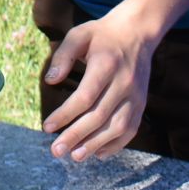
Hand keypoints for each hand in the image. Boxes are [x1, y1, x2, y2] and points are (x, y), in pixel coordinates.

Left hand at [40, 11, 157, 161]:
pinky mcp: (142, 104)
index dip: (65, 114)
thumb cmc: (102, 35)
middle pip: (99, 115)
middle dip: (76, 135)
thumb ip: (63, 55)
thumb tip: (50, 81)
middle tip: (56, 150)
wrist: (137, 32)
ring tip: (75, 156)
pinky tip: (98, 153)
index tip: (47, 126)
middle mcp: (124, 82)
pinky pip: (131, 130)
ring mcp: (136, 95)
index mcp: (106, 63)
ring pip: (117, 126)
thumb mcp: (79, 35)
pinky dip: (116, 145)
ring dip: (95, 144)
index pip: (85, 96)